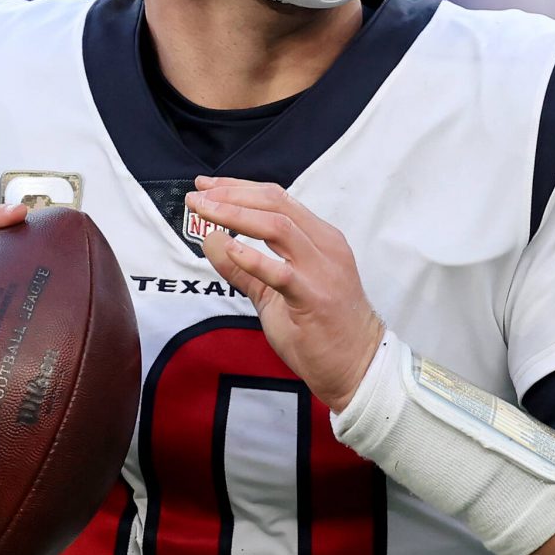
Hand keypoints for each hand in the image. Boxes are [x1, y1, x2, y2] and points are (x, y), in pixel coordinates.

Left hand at [186, 178, 383, 406]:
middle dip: (232, 195)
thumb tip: (210, 241)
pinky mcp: (316, 298)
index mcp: (319, 239)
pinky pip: (282, 273)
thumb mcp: (272, 294)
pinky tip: (230, 248)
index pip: (277, 199)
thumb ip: (243, 269)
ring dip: (237, 215)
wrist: (357, 368)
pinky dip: (254, 258)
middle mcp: (324, 246)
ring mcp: (323, 270)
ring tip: (206, 214)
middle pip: (275, 203)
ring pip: (279, 227)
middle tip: (198, 196)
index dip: (238, 188)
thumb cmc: (320, 330)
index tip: (206, 187)